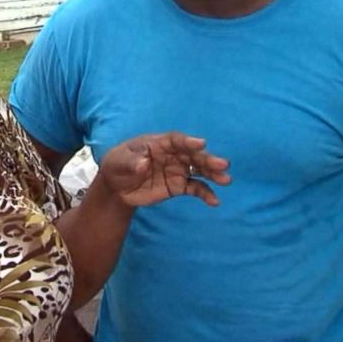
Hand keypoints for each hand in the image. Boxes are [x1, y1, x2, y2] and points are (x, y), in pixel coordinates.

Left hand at [99, 132, 229, 207]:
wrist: (117, 187)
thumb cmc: (117, 166)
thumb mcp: (118, 162)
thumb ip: (131, 162)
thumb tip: (143, 163)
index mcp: (158, 143)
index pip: (175, 140)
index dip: (188, 141)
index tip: (201, 144)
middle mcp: (172, 154)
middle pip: (192, 155)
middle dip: (208, 159)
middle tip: (223, 165)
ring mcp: (177, 170)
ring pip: (198, 170)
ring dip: (212, 174)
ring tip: (226, 180)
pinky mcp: (178, 186)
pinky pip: (195, 188)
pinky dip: (205, 193)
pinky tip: (214, 201)